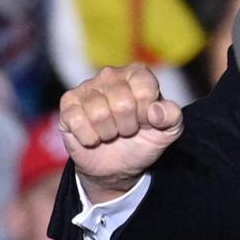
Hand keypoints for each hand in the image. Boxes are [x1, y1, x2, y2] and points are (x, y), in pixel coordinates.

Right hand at [58, 64, 182, 200]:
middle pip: (122, 103)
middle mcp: (110, 75)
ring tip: (111, 133)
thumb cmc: (144, 139)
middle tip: (127, 130)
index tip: (146, 121)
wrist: (117, 165)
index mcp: (138, 74)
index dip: (147, 114)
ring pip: (98, 113)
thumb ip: (172, 116)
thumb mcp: (169, 131)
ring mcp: (87, 88)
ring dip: (108, 133)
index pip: (145, 90)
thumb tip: (155, 110)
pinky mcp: (68, 104)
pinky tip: (93, 136)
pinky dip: (89, 138)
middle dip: (128, 126)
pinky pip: (77, 121)